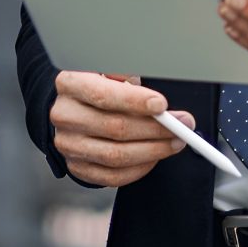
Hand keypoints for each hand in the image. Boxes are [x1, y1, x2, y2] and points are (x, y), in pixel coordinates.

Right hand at [50, 71, 190, 186]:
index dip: (135, 101)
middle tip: (182, 125)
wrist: (70, 108)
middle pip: (115, 127)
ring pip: (116, 155)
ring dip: (153, 150)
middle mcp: (65, 116)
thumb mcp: (107, 70)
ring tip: (174, 142)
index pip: (103, 95)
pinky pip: (113, 176)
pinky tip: (155, 157)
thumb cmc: (96, 87)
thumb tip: (154, 100)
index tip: (162, 106)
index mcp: (70, 85)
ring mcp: (69, 144)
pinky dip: (139, 168)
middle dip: (155, 128)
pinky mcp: (77, 167)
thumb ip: (127, 78)